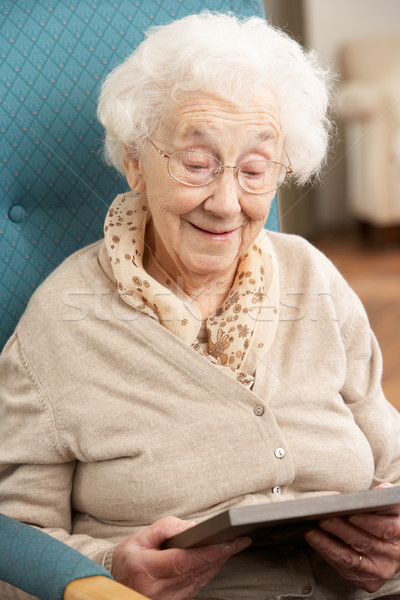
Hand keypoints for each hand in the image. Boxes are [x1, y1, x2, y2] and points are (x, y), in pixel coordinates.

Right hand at [111, 515, 251, 599]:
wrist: (116, 589)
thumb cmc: (128, 561)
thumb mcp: (138, 538)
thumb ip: (163, 528)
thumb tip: (188, 527)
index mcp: (146, 568)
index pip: (183, 560)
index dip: (208, 552)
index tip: (227, 543)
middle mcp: (159, 588)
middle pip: (197, 570)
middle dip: (221, 554)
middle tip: (240, 540)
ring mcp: (168, 599)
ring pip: (200, 579)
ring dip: (218, 562)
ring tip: (234, 546)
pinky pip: (198, 586)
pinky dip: (209, 571)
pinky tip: (219, 559)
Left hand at [305, 483, 399, 592]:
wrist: (391, 550)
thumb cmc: (384, 521)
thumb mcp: (388, 508)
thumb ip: (384, 496)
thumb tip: (380, 490)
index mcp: (398, 532)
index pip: (386, 527)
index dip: (368, 522)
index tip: (351, 514)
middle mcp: (392, 554)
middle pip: (365, 542)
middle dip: (342, 530)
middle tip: (323, 519)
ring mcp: (380, 569)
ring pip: (351, 558)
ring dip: (329, 545)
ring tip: (312, 533)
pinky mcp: (368, 580)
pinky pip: (344, 568)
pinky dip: (327, 554)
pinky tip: (315, 543)